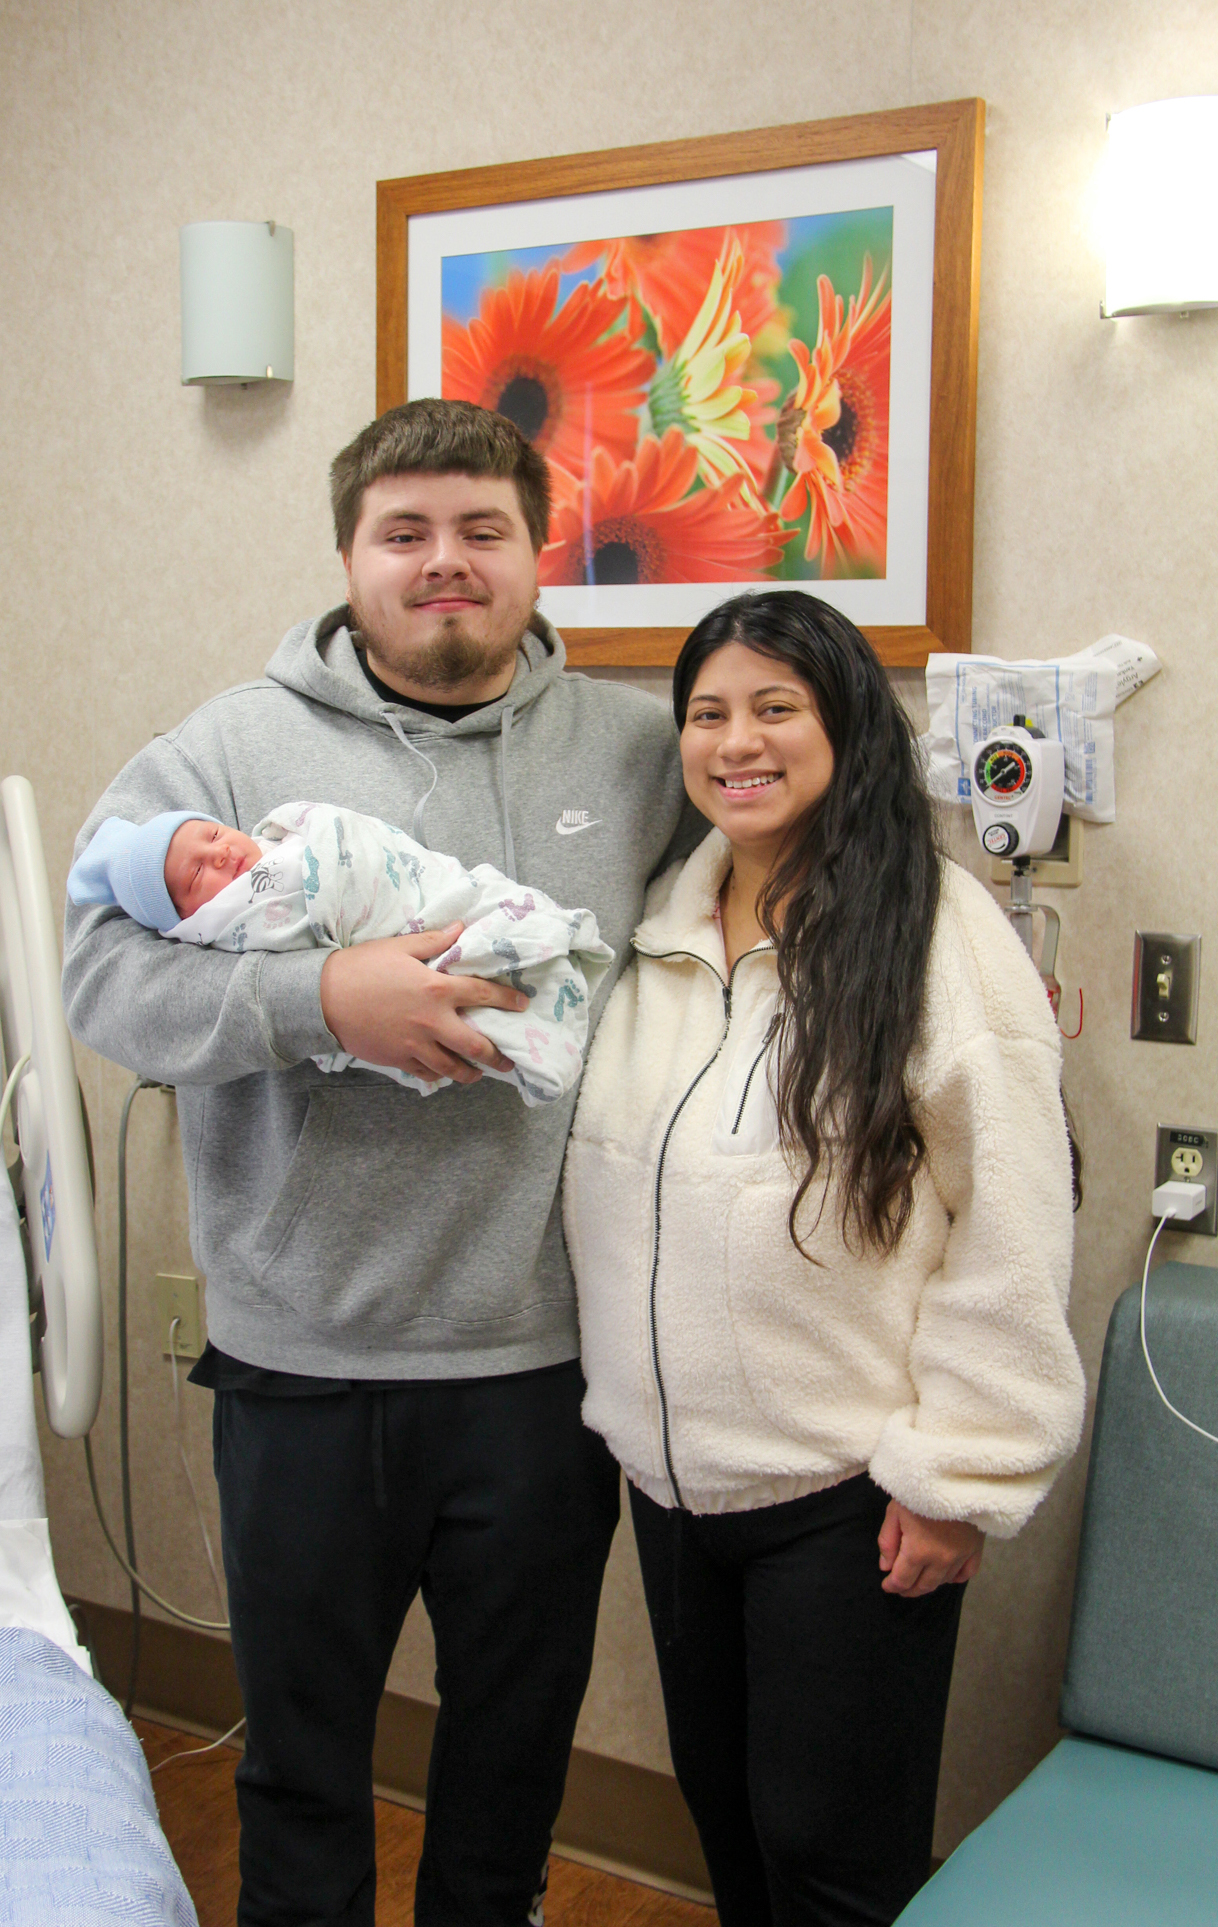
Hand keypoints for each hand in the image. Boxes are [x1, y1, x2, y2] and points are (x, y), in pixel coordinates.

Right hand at [320, 925, 526, 1084]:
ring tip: (479, 1074)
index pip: (483, 995)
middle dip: (497, 1056)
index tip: (522, 1006)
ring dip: (470, 1073)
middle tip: (509, 1061)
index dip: (507, 1001)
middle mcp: (432, 1021)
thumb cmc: (361, 967)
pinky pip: (426, 1074)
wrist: (323, 997)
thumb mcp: (399, 947)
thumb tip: (462, 929)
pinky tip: (444, 1075)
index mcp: (436, 989)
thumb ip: (434, 941)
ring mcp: (415, 1045)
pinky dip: (439, 1076)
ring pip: (452, 1067)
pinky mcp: (398, 1059)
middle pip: (475, 1045)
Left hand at [877, 1500, 983, 1597]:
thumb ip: (888, 1541)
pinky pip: (967, 1574)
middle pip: (924, 1586)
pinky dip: (955, 1577)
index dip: (892, 1586)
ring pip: (943, 1581)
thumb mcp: (894, 1511)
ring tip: (919, 1579)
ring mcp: (961, 1556)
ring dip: (929, 1584)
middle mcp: (941, 1560)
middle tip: (901, 1587)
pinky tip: (946, 1575)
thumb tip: (885, 1567)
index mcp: (918, 1551)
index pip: (902, 1580)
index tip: (887, 1585)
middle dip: (909, 1589)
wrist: (953, 1476)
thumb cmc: (918, 1491)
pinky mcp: (975, 1549)